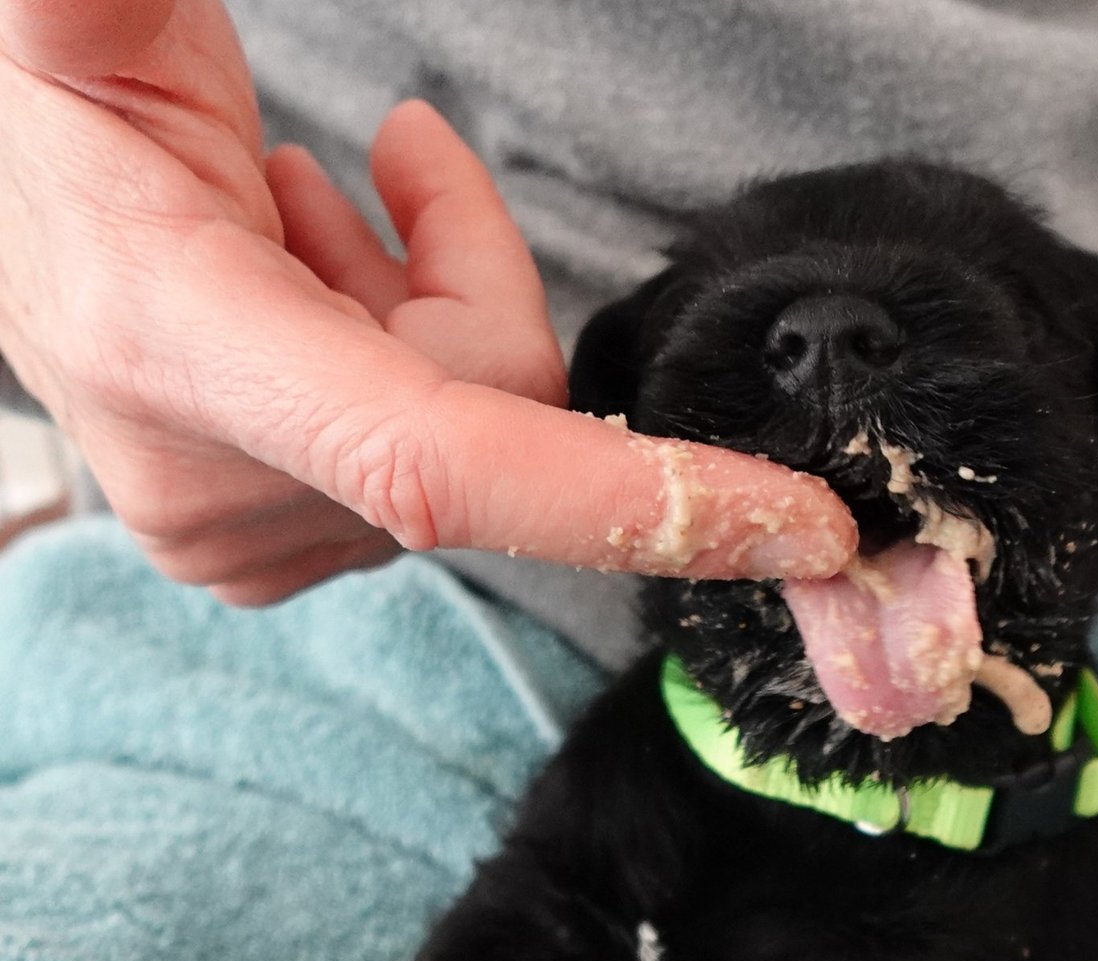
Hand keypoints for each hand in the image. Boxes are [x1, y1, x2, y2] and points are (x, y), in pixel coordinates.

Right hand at [0, 1, 854, 602]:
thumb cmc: (52, 113)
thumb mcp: (79, 25)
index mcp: (185, 357)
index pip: (453, 467)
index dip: (635, 498)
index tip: (803, 524)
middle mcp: (219, 490)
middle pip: (489, 417)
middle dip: (468, 282)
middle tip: (375, 171)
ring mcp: (246, 538)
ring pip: (473, 436)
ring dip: (428, 308)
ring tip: (304, 216)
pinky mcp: (269, 551)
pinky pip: (437, 465)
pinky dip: (414, 354)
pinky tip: (320, 273)